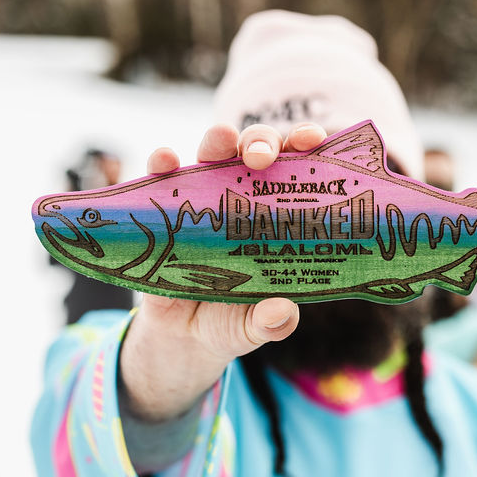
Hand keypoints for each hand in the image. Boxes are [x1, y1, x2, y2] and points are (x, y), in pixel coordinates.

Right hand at [119, 122, 328, 421]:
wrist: (184, 338)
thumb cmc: (233, 320)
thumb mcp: (253, 327)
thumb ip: (271, 322)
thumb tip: (282, 313)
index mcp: (276, 217)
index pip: (297, 170)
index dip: (305, 147)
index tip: (313, 140)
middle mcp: (242, 198)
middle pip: (255, 153)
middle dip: (262, 142)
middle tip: (263, 156)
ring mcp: (202, 199)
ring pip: (211, 155)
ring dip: (216, 141)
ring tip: (220, 139)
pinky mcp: (164, 209)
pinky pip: (162, 178)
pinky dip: (162, 163)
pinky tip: (165, 159)